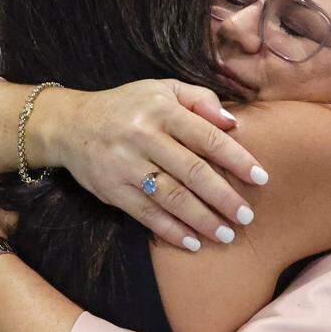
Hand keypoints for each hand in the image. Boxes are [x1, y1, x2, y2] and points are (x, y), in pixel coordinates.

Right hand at [42, 79, 266, 249]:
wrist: (70, 125)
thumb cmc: (129, 106)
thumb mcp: (163, 89)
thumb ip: (200, 100)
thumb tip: (233, 123)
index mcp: (162, 110)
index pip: (207, 137)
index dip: (236, 159)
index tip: (260, 177)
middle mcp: (144, 137)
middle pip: (192, 172)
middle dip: (223, 197)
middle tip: (247, 215)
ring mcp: (126, 165)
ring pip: (171, 197)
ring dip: (202, 219)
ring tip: (227, 234)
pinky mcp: (112, 190)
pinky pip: (147, 214)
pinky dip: (172, 231)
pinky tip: (194, 241)